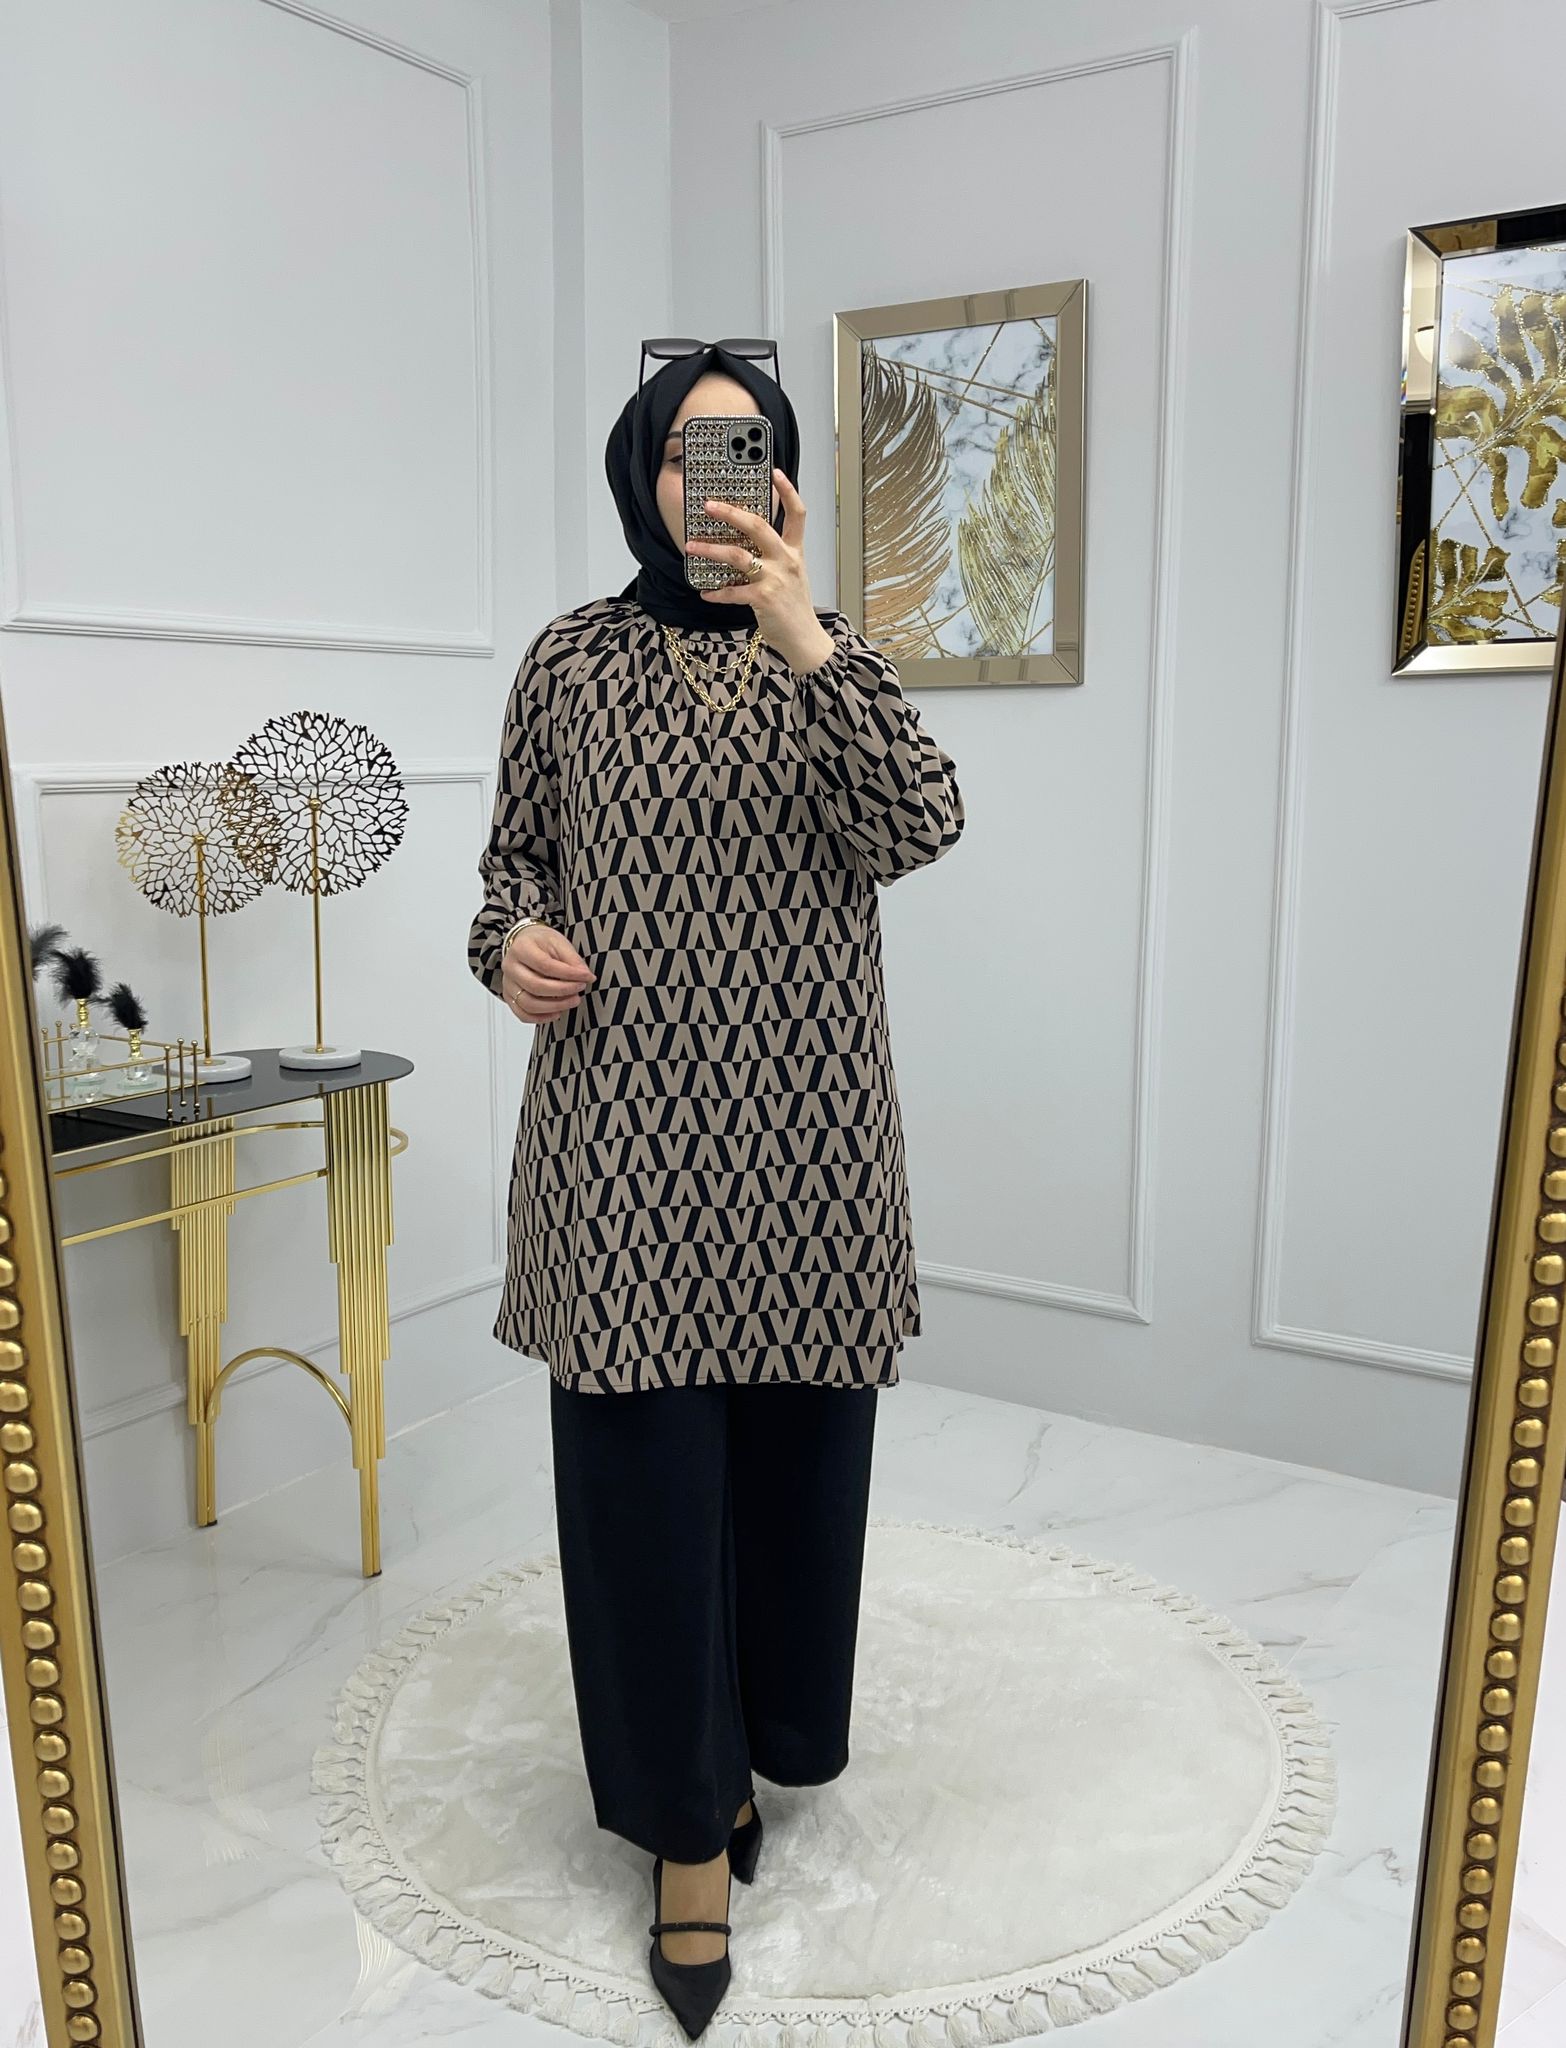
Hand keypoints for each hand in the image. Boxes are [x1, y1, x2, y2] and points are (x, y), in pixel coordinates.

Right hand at [503, 924, 594, 1023]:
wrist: (524, 942)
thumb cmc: (540, 942)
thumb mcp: (558, 942)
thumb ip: (572, 959)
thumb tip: (585, 976)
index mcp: (521, 948)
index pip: (545, 965)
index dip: (568, 974)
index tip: (586, 976)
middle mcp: (510, 967)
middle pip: (536, 986)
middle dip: (563, 991)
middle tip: (580, 988)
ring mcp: (508, 984)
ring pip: (529, 1003)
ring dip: (554, 1006)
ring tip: (572, 1001)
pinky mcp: (509, 996)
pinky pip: (522, 1014)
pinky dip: (540, 1018)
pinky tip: (556, 1013)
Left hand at [685, 469, 835, 673]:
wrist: (804, 638)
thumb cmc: (794, 607)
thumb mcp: (792, 575)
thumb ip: (774, 556)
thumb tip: (744, 543)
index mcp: (794, 551)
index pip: (797, 514)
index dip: (787, 491)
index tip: (774, 472)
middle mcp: (786, 560)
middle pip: (758, 525)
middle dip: (730, 512)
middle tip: (709, 505)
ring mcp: (775, 578)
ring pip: (737, 555)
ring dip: (710, 549)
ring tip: (691, 546)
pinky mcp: (763, 598)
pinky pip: (732, 591)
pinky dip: (716, 592)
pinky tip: (705, 592)